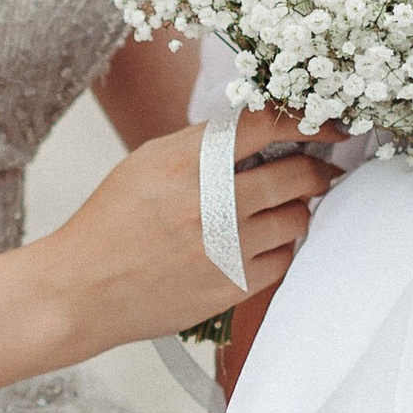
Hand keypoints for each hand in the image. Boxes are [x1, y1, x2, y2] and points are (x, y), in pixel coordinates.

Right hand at [39, 111, 334, 358]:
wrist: (82, 290)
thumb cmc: (112, 223)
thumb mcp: (147, 163)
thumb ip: (202, 145)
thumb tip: (260, 133)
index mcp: (187, 161)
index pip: (266, 126)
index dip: (310, 122)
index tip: (331, 127)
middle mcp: (210, 202)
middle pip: (298, 174)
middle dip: (317, 171)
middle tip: (320, 172)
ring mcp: (224, 247)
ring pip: (297, 219)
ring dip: (294, 212)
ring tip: (275, 213)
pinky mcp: (232, 286)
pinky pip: (283, 260)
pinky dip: (277, 250)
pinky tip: (254, 247)